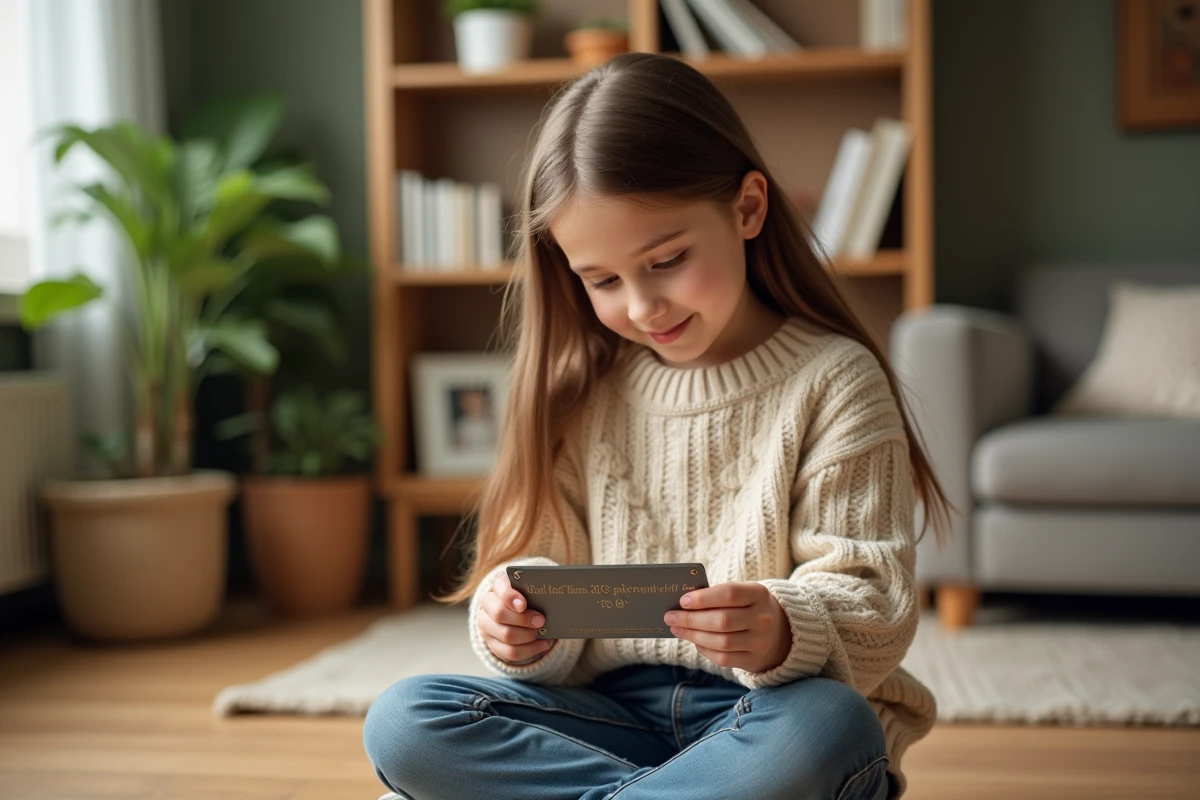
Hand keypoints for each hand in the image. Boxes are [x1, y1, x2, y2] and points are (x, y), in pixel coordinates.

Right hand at [478, 572, 555, 664]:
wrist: (513, 612)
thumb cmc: (527, 597)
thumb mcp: (529, 590)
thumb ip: (537, 590)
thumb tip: (556, 597)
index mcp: (497, 587)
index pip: (499, 588)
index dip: (510, 597)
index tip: (523, 605)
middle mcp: (488, 605)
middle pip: (499, 614)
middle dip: (523, 619)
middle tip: (541, 621)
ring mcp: (487, 626)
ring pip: (506, 635)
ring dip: (528, 636)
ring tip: (544, 634)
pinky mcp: (492, 644)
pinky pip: (510, 652)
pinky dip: (530, 650)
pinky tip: (543, 645)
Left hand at [663, 582, 791, 672]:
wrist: (781, 632)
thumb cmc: (749, 607)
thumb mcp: (743, 594)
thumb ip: (717, 595)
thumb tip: (683, 603)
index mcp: (759, 594)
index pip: (729, 594)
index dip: (703, 598)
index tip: (682, 601)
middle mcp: (763, 618)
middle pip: (722, 621)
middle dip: (691, 619)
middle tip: (670, 617)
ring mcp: (760, 642)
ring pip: (721, 642)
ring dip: (693, 635)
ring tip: (677, 629)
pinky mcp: (754, 660)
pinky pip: (723, 658)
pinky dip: (705, 649)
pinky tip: (695, 641)